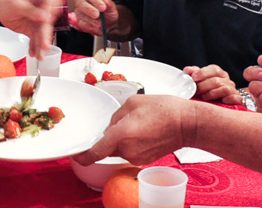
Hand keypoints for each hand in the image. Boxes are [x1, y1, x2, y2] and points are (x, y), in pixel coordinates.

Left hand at [0, 0, 63, 58]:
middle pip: (46, 24)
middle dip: (46, 36)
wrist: (1, 6)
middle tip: (45, 46)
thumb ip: (32, 11)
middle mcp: (43, 10)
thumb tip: (45, 17)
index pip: (52, 5)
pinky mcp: (33, 29)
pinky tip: (33, 53)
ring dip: (40, 45)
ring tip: (40, 55)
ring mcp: (39, 20)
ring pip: (42, 34)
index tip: (48, 21)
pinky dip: (34, 47)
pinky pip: (35, 39)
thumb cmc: (8, 1)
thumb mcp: (18, 5)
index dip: (51, 14)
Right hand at [69, 0, 118, 35]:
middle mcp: (82, 1)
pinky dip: (89, 26)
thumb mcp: (112, 8)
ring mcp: (79, 11)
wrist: (108, 25)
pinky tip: (96, 26)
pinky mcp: (78, 21)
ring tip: (100, 23)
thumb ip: (108, 3)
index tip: (102, 7)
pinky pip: (81, 24)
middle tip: (97, 15)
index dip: (96, 0)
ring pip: (81, 14)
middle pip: (81, 3)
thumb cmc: (108, 13)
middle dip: (89, 10)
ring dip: (91, 20)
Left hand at [72, 95, 194, 165]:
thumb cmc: (164, 109)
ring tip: (140, 124)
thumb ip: (116, 115)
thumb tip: (112, 126)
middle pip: (107, 146)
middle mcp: (126, 149)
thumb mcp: (133, 102)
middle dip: (110, 136)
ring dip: (122, 139)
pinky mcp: (144, 160)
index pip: (94, 153)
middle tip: (125, 122)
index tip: (75, 154)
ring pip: (119, 148)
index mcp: (121, 134)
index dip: (81, 156)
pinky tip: (146, 131)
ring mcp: (136, 157)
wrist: (186, 124)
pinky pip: (130, 151)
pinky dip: (133, 143)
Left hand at [184, 64, 240, 104]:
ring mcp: (233, 90)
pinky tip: (221, 102)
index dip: (203, 73)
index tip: (193, 78)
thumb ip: (194, 74)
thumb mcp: (201, 81)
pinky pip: (236, 98)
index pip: (214, 69)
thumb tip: (187, 70)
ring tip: (203, 98)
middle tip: (194, 91)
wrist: (223, 103)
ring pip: (224, 89)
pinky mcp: (239, 100)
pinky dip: (229, 99)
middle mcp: (227, 81)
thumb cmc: (209, 91)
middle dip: (203, 86)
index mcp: (219, 73)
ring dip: (211, 94)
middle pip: (216, 80)